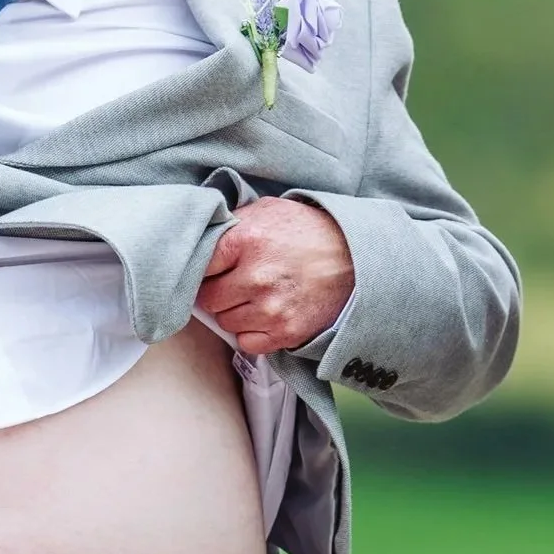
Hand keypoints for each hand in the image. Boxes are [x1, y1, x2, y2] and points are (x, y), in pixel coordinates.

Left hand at [196, 198, 355, 356]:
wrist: (355, 256)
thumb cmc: (307, 231)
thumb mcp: (267, 210)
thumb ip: (232, 224)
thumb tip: (201, 241)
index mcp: (246, 240)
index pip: (199, 267)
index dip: (205, 269)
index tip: (213, 270)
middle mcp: (256, 276)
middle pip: (208, 299)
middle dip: (218, 291)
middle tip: (235, 283)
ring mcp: (271, 308)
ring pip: (226, 322)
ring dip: (235, 312)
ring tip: (256, 297)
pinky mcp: (286, 332)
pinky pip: (247, 342)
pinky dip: (252, 332)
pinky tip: (265, 314)